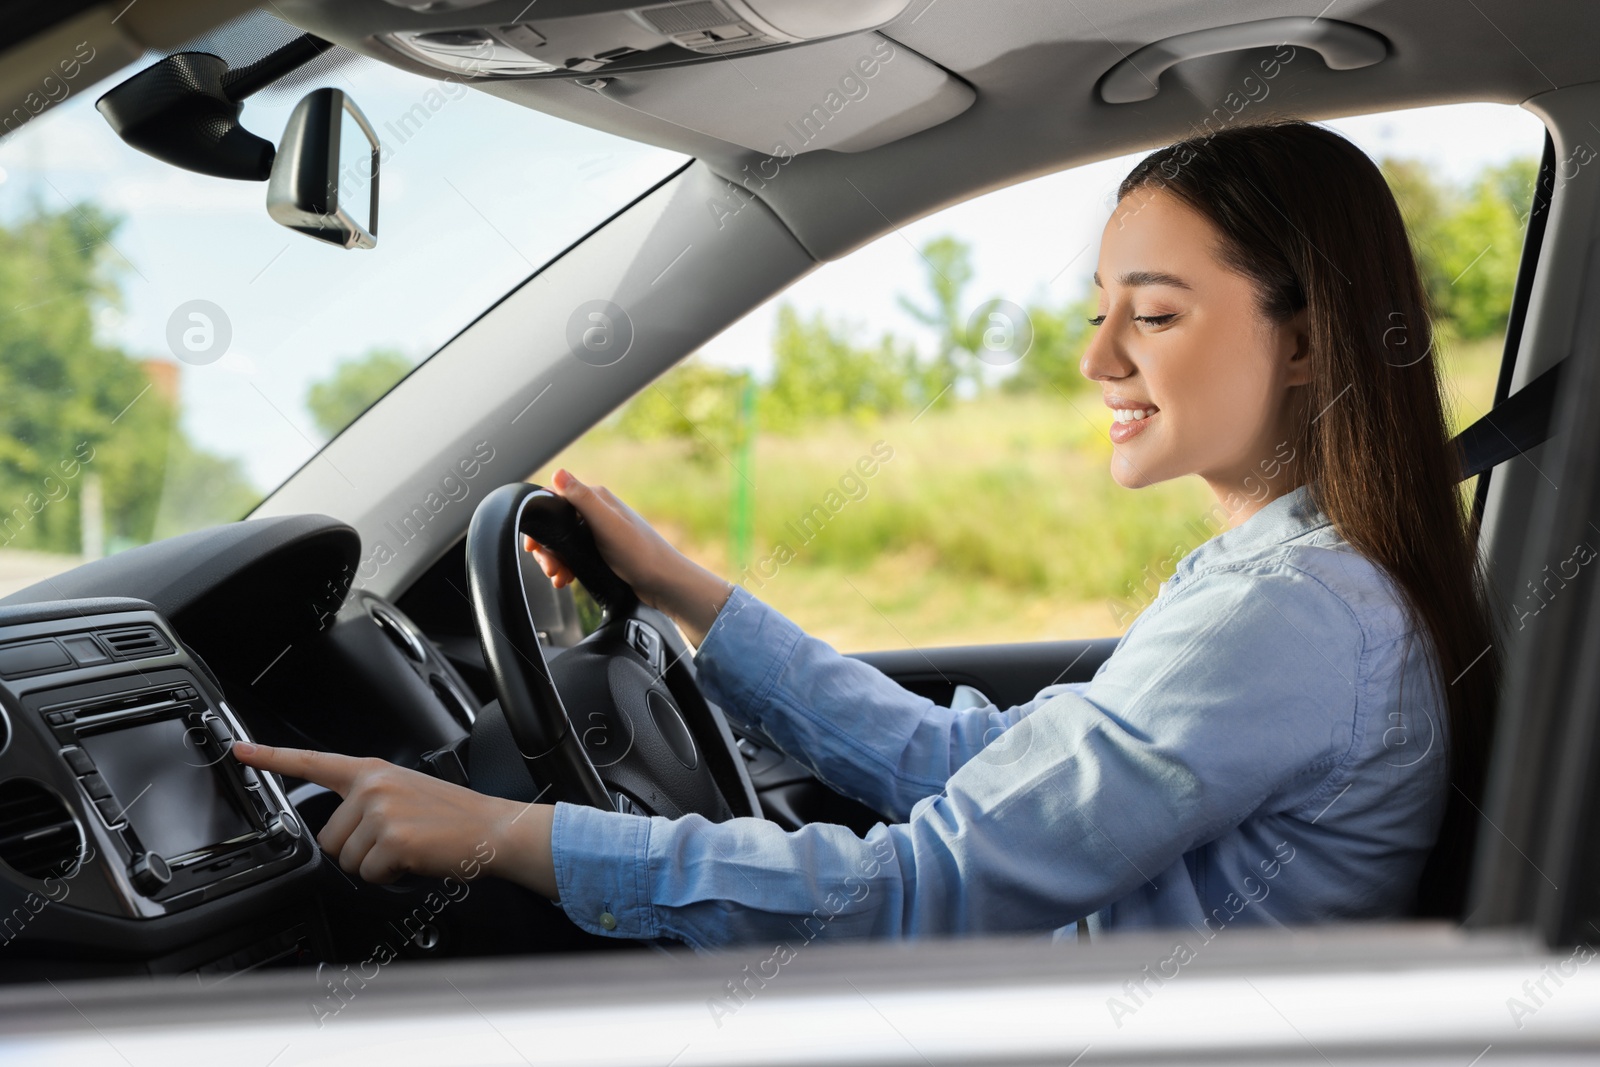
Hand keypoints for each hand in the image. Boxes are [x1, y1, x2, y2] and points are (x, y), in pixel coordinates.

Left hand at [232, 741, 556, 896]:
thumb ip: (370, 800)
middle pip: (329, 838)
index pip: (313, 762)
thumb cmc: (457, 818)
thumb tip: (344, 829)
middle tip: (397, 842)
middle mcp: (372, 787)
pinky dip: (390, 877)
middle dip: (358, 850)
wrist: (495, 829)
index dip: (270, 758)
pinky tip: (414, 860)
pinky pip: (368, 874)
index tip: (239, 752)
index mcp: (373, 771)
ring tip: (409, 849)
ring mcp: (381, 811)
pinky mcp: (391, 840)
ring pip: (346, 860)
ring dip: (375, 865)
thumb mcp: (408, 793)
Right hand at [525, 469, 733, 644]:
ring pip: (562, 542)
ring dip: (554, 560)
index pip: (554, 501)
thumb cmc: (640, 553)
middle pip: (554, 525)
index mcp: (596, 499)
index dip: (538, 522)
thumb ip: (583, 499)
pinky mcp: (600, 550)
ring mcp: (598, 531)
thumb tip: (558, 472)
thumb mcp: (607, 525)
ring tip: (558, 577)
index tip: (533, 544)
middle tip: (549, 568)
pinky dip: (565, 567)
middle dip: (546, 548)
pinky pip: (572, 555)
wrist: (663, 583)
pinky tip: (566, 580)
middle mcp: (596, 512)